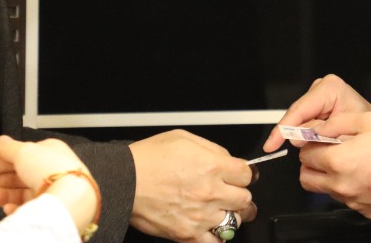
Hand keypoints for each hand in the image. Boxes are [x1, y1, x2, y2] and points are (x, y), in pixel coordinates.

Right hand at [0, 135, 97, 229]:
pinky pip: (26, 208)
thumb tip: (2, 141)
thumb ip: (10, 147)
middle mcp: (49, 170)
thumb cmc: (51, 170)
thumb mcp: (24, 151)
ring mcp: (49, 190)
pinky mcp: (48, 208)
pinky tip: (6, 208)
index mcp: (47, 151)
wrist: (69, 198)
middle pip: (14, 174)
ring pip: (18, 191)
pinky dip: (14, 207)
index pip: (15, 156)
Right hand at [129, 129, 255, 242]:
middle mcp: (210, 192)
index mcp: (211, 166)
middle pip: (245, 199)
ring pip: (235, 221)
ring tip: (223, 210)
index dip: (245, 174)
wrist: (123, 181)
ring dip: (232, 215)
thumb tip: (227, 159)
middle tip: (233, 192)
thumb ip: (211, 148)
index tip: (241, 176)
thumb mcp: (182, 138)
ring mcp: (200, 215)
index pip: (248, 174)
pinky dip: (217, 237)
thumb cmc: (147, 158)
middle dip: (241, 194)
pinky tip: (212, 228)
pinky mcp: (187, 233)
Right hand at [263, 75, 370, 151]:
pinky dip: (305, 136)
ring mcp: (319, 95)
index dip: (283, 129)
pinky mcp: (317, 105)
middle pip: (296, 114)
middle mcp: (323, 88)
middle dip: (295, 134)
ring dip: (302, 137)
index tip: (272, 144)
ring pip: (298, 120)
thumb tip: (297, 138)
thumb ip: (319, 136)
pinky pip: (303, 123)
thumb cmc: (368, 133)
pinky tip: (315, 144)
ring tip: (320, 146)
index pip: (299, 109)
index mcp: (331, 88)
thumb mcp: (343, 136)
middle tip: (305, 149)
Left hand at [297, 112, 370, 217]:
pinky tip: (365, 174)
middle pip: (307, 178)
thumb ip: (337, 123)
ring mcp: (355, 201)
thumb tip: (319, 128)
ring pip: (325, 191)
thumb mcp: (368, 120)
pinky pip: (347, 200)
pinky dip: (349, 188)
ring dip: (329, 176)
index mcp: (340, 161)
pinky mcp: (367, 211)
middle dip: (312, 163)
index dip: (311, 144)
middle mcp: (343, 185)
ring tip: (351, 161)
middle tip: (327, 151)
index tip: (320, 139)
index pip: (305, 156)